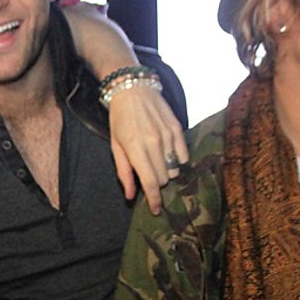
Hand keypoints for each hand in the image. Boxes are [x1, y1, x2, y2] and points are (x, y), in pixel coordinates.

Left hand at [107, 84, 187, 214]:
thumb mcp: (115, 146)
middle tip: (148, 173)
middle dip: (156, 182)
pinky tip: (167, 153)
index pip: (150, 182)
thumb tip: (131, 196)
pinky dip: (177, 159)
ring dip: (166, 171)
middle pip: (163, 178)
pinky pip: (184, 155)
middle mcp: (154, 143)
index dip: (154, 200)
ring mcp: (168, 136)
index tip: (156, 210)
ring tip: (156, 160)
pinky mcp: (178, 128)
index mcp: (135, 149)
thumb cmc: (120, 119)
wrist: (133, 89)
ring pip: (174, 168)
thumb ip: (124, 172)